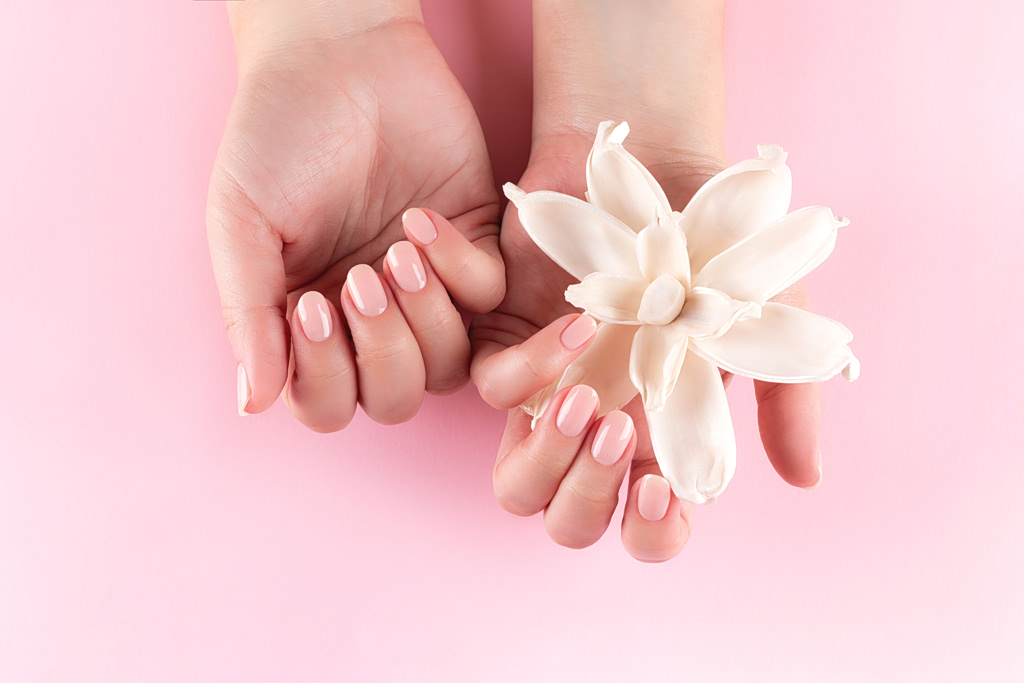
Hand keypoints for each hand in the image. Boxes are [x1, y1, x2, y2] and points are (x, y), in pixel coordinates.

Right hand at [207, 5, 503, 429]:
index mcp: (309, 323)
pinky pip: (488, 297)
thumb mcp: (242, 223)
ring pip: (449, 362)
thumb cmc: (276, 134)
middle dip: (384, 351)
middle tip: (360, 280)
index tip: (313, 307)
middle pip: (396, 396)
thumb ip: (249, 314)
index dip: (325, 376)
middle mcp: (371, 319)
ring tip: (396, 252)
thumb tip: (252, 403)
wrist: (340, 54)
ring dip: (426, 319)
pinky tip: (423, 218)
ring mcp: (427, 289)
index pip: (325, 401)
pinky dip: (460, 268)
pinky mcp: (475, 248)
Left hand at [470, 0, 821, 561]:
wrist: (664, 164)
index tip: (661, 488)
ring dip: (547, 455)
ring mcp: (551, 393)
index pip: (647, 528)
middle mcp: (602, 428)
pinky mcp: (507, 344)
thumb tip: (804, 480)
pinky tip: (578, 323)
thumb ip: (788, 401)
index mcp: (662, 438)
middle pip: (569, 521)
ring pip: (515, 482)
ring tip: (585, 398)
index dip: (652, 531)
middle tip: (619, 429)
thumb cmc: (722, 247)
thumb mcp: (772, 322)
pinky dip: (528, 368)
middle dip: (588, 496)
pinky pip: (492, 389)